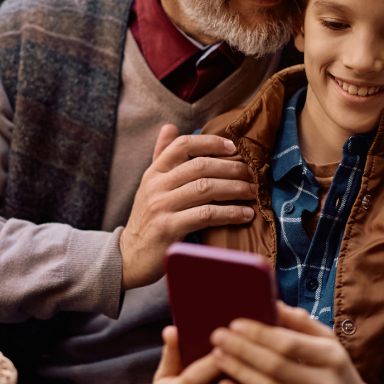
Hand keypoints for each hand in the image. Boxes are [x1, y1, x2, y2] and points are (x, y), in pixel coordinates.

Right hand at [120, 124, 255, 289]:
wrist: (130, 256)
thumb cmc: (148, 218)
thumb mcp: (151, 184)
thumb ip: (162, 156)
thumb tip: (170, 127)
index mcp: (154, 172)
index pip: (183, 145)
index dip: (210, 142)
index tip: (233, 147)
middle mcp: (156, 186)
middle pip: (200, 166)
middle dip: (232, 168)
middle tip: (252, 174)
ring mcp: (161, 206)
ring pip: (206, 188)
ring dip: (236, 188)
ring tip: (253, 192)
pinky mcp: (169, 228)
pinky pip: (207, 214)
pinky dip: (230, 213)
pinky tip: (245, 214)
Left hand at [210, 303, 383, 383]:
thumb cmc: (336, 370)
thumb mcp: (328, 342)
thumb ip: (301, 323)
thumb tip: (272, 302)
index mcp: (332, 358)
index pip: (289, 344)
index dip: (259, 334)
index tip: (235, 323)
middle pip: (274, 366)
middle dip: (241, 350)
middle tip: (217, 336)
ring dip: (237, 371)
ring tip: (216, 355)